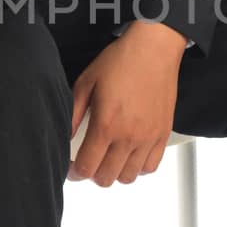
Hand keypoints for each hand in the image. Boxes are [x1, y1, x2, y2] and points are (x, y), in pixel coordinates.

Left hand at [67, 25, 183, 186]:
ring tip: (109, 158)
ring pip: (129, 177)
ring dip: (115, 172)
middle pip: (106, 178)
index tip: (72, 167)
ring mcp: (148, 138)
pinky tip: (129, 155)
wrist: (154, 48)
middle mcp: (129, 136)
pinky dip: (137, 167)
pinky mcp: (163, 134)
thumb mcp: (86, 82)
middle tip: (88, 161)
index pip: (87, 167)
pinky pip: (150, 166)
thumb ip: (73, 114)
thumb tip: (63, 136)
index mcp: (106, 125)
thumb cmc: (121, 61)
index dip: (74, 172)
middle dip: (92, 174)